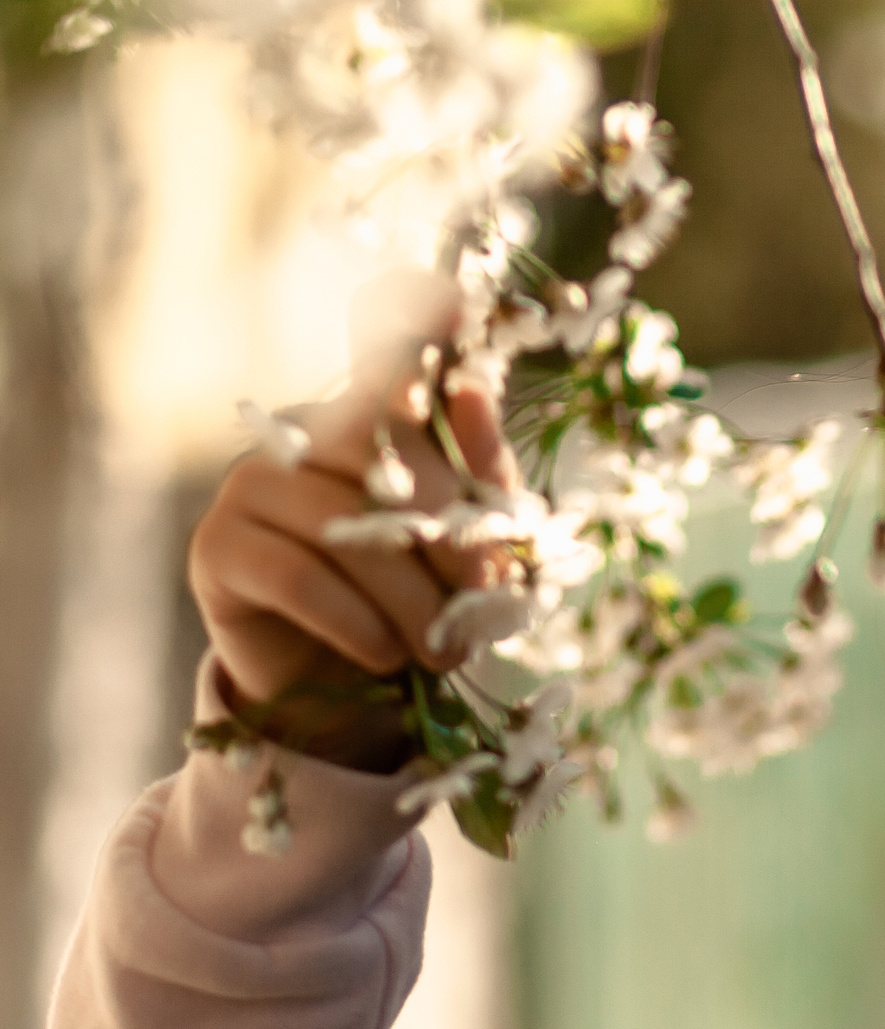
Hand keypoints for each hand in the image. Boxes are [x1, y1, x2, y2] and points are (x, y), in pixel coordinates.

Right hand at [188, 272, 516, 767]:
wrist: (340, 691)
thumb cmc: (418, 604)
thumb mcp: (474, 547)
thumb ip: (484, 477)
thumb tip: (473, 388)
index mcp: (372, 417)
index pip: (389, 352)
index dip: (417, 320)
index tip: (455, 301)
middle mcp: (304, 431)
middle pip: (387, 455)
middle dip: (454, 537)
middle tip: (485, 602)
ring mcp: (251, 482)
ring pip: (349, 528)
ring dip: (413, 601)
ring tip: (442, 651)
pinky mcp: (218, 546)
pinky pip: (301, 576)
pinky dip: (356, 621)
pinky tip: (383, 653)